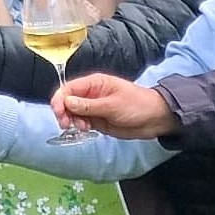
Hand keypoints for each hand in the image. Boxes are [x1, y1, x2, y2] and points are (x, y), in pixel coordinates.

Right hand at [54, 73, 171, 139]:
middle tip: (67, 124)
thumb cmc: (137, 105)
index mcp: (94, 83)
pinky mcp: (97, 120)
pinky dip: (79, 127)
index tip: (59, 113)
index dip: (59, 99)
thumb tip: (67, 102)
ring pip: (72, 113)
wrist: (155, 119)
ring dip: (72, 121)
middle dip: (63, 112)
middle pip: (67, 101)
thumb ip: (88, 105)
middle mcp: (90, 94)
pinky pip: (81, 122)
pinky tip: (86, 130)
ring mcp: (93, 108)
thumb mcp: (112, 105)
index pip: (68, 88)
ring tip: (83, 127)